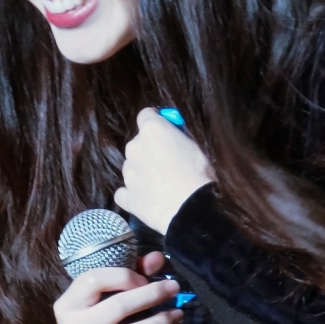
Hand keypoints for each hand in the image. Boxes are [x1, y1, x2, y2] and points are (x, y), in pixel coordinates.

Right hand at [53, 251, 182, 323]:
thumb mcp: (103, 303)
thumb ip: (130, 277)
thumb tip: (157, 258)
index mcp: (67, 305)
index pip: (94, 279)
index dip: (125, 276)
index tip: (146, 279)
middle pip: (118, 305)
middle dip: (153, 295)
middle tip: (174, 290)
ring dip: (161, 323)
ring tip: (176, 315)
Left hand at [114, 107, 214, 234]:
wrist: (191, 209)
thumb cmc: (199, 173)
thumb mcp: (195, 146)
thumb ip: (176, 137)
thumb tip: (171, 136)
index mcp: (152, 130)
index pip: (146, 115)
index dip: (156, 121)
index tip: (164, 129)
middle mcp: (134, 147)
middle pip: (138, 143)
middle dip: (149, 149)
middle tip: (167, 162)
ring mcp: (127, 172)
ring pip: (132, 167)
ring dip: (142, 171)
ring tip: (161, 185)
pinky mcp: (126, 196)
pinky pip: (125, 191)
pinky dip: (134, 193)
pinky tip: (148, 198)